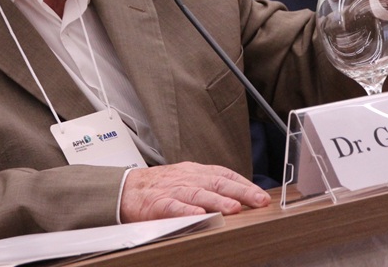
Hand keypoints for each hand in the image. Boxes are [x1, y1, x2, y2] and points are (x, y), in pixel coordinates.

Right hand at [119, 161, 270, 222]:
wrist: (126, 189)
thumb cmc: (159, 187)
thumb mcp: (186, 179)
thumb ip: (208, 185)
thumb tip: (239, 196)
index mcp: (194, 172)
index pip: (223, 175)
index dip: (243, 184)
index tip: (261, 195)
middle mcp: (186, 178)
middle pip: (216, 183)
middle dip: (240, 192)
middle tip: (259, 201)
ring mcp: (172, 190)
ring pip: (198, 194)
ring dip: (217, 201)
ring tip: (234, 209)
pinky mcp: (157, 204)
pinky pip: (173, 207)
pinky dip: (186, 211)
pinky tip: (199, 216)